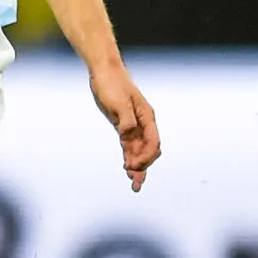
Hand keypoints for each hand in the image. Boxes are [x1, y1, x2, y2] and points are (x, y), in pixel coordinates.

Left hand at [90, 60, 159, 191]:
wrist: (104, 72)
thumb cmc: (112, 85)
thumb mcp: (119, 103)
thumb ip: (126, 121)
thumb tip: (128, 136)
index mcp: (147, 117)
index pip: (152, 143)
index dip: (145, 158)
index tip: (132, 166)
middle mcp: (143, 124)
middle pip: (149, 150)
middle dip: (143, 166)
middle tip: (133, 180)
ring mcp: (134, 126)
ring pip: (139, 151)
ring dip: (138, 167)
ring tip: (135, 185)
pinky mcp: (123, 126)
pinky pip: (129, 146)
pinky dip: (130, 158)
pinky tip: (128, 169)